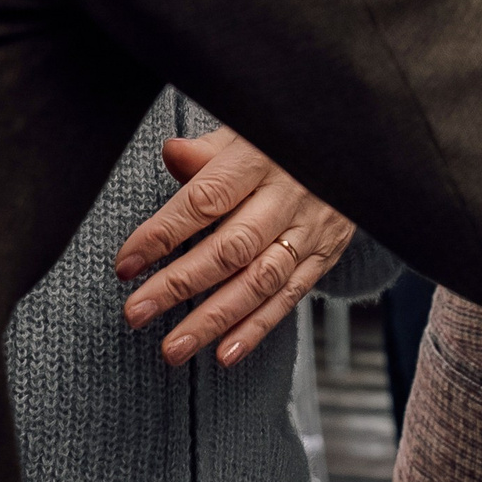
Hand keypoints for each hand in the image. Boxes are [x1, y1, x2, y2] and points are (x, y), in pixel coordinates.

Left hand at [112, 126, 355, 366]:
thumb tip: (170, 153)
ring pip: (259, 281)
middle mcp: (287, 197)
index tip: (126, 263)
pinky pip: (289, 296)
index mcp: (260, 160)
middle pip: (231, 247)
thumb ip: (208, 151)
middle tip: (137, 312)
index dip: (163, 233)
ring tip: (174, 347)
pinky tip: (225, 351)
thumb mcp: (247, 130)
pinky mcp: (323, 256)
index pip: (205, 199)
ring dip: (214, 319)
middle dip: (180, 284)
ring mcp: (309, 230)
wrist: (355, 147)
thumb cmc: (283, 140)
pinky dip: (257, 327)